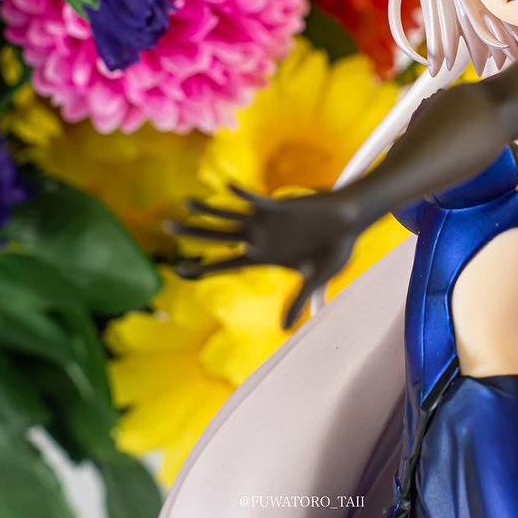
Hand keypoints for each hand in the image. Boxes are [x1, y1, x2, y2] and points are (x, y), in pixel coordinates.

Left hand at [166, 184, 362, 329]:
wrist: (350, 221)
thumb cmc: (334, 248)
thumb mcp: (316, 278)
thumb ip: (298, 300)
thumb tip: (285, 329)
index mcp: (263, 257)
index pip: (227, 264)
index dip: (203, 266)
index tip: (180, 270)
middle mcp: (259, 238)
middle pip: (218, 237)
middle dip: (193, 233)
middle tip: (167, 227)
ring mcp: (266, 221)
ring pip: (230, 215)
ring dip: (209, 209)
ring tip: (186, 203)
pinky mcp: (279, 205)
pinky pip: (257, 199)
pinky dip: (244, 194)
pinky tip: (228, 187)